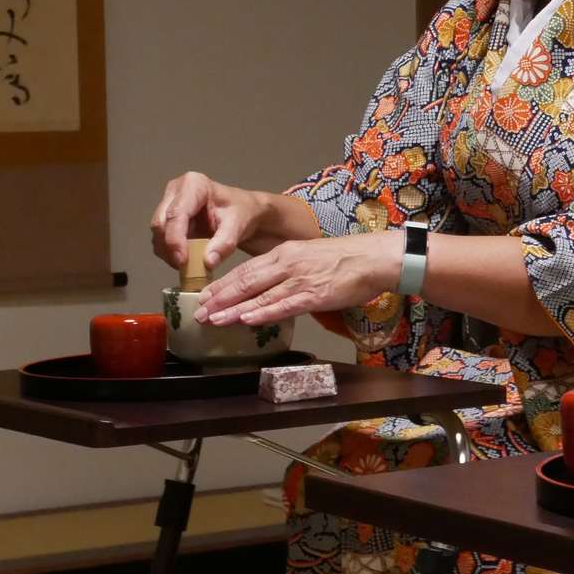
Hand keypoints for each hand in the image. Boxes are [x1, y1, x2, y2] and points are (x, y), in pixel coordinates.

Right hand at [151, 171, 271, 273]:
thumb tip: (208, 262)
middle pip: (162, 223)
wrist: (245, 213)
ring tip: (189, 266)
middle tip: (185, 267)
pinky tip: (187, 261)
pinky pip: (161, 241)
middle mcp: (176, 191)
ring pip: (158, 234)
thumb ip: (224, 243)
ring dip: (169, 253)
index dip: (175, 239)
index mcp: (193, 184)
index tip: (182, 260)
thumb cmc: (242, 212)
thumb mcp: (239, 225)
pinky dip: (170, 254)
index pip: (176, 213)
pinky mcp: (168, 220)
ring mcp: (169, 205)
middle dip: (170, 248)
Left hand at [197, 232, 401, 325]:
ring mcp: (299, 280)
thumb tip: (274, 289)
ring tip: (212, 320)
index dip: (222, 285)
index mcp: (284, 253)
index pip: (245, 270)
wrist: (374, 257)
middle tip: (198, 312)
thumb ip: (290, 271)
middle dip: (219, 298)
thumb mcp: (310, 257)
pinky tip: (246, 319)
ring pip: (258, 295)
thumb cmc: (347, 259)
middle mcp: (286, 264)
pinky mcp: (314, 295)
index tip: (204, 297)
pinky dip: (262, 313)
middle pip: (245, 281)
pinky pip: (283, 305)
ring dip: (233, 309)